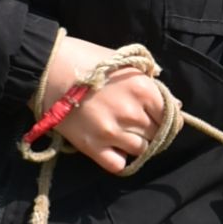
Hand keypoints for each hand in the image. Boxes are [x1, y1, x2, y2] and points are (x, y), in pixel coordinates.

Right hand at [41, 30, 172, 175]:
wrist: (46, 68)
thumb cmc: (86, 59)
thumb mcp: (125, 63)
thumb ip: (151, 83)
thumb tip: (176, 104)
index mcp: (143, 89)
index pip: (172, 116)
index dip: (167, 118)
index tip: (159, 118)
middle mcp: (132, 113)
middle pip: (157, 134)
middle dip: (151, 130)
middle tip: (138, 124)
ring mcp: (112, 132)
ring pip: (141, 150)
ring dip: (136, 144)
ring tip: (124, 134)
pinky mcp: (92, 147)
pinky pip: (118, 165)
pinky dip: (120, 159)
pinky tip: (113, 148)